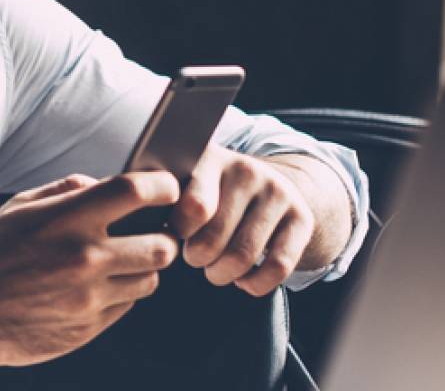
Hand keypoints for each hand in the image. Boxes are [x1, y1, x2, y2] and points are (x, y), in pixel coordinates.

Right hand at [0, 172, 181, 368]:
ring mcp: (89, 299)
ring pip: (149, 281)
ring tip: (117, 264)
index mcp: (68, 219)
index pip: (138, 191)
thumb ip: (65, 189)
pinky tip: (92, 289)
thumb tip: (103, 183)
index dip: (162, 186)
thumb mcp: (19, 208)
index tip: (164, 189)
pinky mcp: (87, 330)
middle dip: (162, 238)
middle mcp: (85, 258)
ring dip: (141, 270)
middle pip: (162, 246)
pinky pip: (125, 308)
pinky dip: (119, 296)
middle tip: (150, 234)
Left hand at [171, 147, 324, 296]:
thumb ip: (163, 203)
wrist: (268, 187)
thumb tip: (142, 232)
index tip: (176, 236)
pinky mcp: (302, 217)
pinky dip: (255, 284)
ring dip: (222, 274)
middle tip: (195, 258)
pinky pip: (278, 267)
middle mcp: (246, 170)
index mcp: (209, 159)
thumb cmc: (211, 195)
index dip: (179, 234)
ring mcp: (277, 192)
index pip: (193, 207)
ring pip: (243, 256)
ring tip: (215, 269)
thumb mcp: (185, 187)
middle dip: (198, 260)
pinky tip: (244, 278)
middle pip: (214, 239)